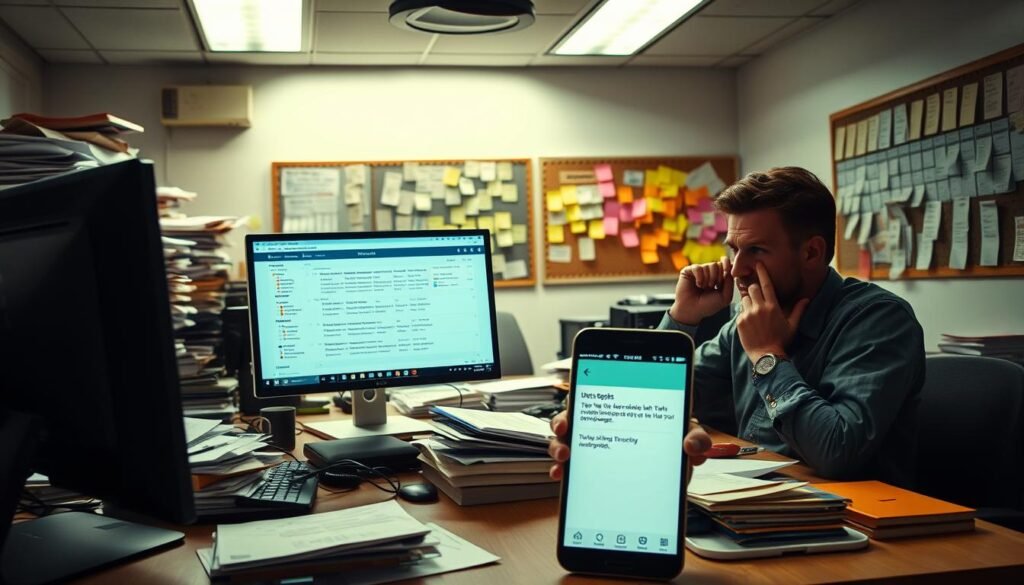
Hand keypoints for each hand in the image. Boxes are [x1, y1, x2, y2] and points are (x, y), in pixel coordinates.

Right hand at [547, 411, 711, 480]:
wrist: (677, 462)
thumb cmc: (675, 437)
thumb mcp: (686, 430)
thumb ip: (695, 435)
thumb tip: (692, 446)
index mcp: (622, 406)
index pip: (593, 394)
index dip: (576, 401)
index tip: (572, 415)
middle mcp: (602, 424)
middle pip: (571, 417)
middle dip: (561, 423)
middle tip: (564, 432)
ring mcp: (596, 447)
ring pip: (566, 441)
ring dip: (559, 447)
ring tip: (564, 457)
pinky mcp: (595, 470)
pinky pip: (573, 469)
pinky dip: (564, 472)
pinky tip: (562, 476)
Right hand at [668, 256, 733, 325]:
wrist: (691, 310)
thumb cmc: (707, 305)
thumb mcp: (725, 297)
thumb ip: (730, 283)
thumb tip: (729, 267)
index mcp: (719, 277)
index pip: (726, 265)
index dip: (728, 267)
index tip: (726, 274)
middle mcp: (709, 272)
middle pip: (719, 264)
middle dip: (718, 276)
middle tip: (712, 286)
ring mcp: (699, 270)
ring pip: (710, 265)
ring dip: (708, 278)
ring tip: (704, 287)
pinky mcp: (689, 270)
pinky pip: (698, 267)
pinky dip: (700, 277)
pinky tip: (698, 284)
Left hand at [736, 263, 809, 362]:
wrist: (767, 356)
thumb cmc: (781, 341)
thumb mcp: (792, 325)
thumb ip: (798, 310)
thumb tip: (806, 299)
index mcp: (773, 306)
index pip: (766, 285)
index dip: (762, 273)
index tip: (758, 264)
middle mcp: (759, 308)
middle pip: (752, 288)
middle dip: (754, 290)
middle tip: (757, 298)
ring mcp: (748, 314)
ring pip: (744, 299)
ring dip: (748, 302)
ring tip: (755, 314)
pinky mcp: (739, 322)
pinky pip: (739, 312)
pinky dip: (743, 314)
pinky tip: (750, 324)